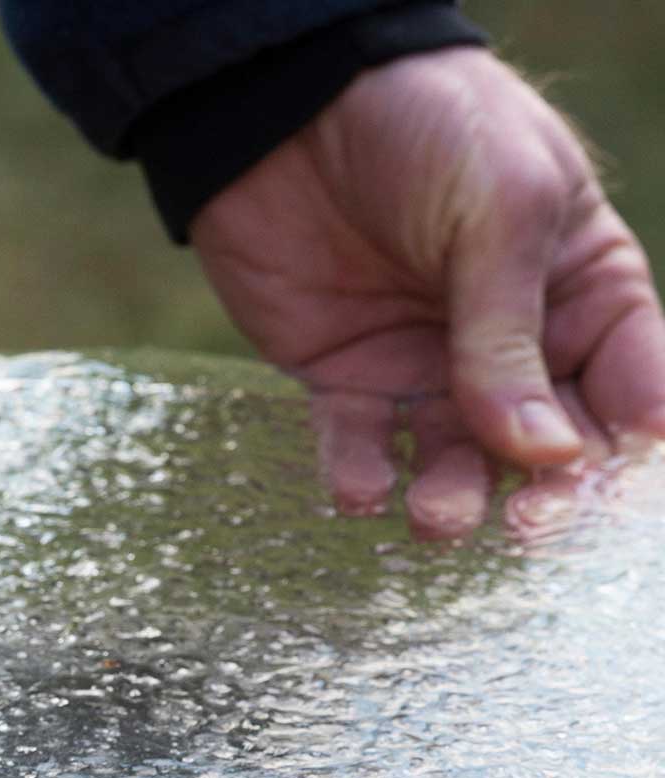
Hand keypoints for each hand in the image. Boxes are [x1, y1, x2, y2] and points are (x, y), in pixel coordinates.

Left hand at [192, 48, 664, 537]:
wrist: (295, 107)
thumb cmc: (430, 128)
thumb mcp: (499, 209)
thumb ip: (510, 331)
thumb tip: (543, 448)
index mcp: (586, 290)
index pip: (632, 384)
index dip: (631, 437)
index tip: (616, 472)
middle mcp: (515, 344)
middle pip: (547, 445)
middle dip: (544, 491)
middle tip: (528, 521)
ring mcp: (429, 367)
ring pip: (454, 462)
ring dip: (451, 499)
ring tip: (433, 516)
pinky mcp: (347, 379)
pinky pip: (360, 447)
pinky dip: (360, 477)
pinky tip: (361, 490)